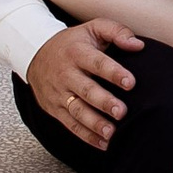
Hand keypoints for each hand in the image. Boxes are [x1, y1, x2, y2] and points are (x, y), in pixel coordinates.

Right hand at [25, 16, 142, 153]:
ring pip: (76, 110)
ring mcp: (59, 93)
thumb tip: (138, 45)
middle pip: (85, 90)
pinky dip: (87, 136)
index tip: (130, 83)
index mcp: (77, 52)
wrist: (35, 53)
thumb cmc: (73, 43)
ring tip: (112, 133)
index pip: (97, 63)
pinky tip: (104, 143)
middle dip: (103, 102)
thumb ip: (117, 32)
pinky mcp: (55, 108)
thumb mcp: (92, 28)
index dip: (113, 73)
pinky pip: (70, 125)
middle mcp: (66, 74)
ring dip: (94, 123)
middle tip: (121, 112)